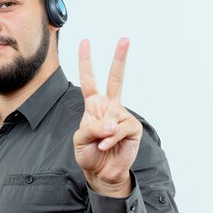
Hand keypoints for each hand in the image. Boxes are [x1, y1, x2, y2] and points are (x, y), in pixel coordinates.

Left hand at [73, 38, 142, 196]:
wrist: (102, 173)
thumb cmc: (89, 153)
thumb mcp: (80, 139)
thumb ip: (92, 127)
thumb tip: (112, 123)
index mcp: (94, 105)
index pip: (89, 79)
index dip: (86, 61)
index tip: (84, 41)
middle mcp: (109, 106)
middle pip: (116, 78)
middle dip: (120, 58)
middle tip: (125, 39)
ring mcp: (122, 116)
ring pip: (112, 116)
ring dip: (103, 133)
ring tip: (101, 145)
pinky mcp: (132, 128)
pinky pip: (120, 129)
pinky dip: (111, 139)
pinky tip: (106, 146)